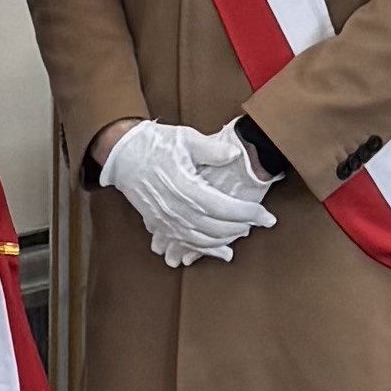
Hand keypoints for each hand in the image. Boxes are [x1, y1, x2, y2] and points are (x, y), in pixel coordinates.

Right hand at [101, 119, 275, 270]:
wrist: (122, 153)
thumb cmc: (155, 143)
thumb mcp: (186, 139)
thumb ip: (212, 150)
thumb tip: (236, 154)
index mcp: (186, 187)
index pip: (224, 208)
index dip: (248, 214)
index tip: (267, 217)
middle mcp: (176, 208)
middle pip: (216, 228)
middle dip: (241, 228)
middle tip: (259, 223)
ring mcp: (166, 219)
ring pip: (201, 240)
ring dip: (225, 241)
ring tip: (242, 236)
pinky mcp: (159, 223)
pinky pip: (185, 242)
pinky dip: (204, 249)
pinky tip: (218, 251)